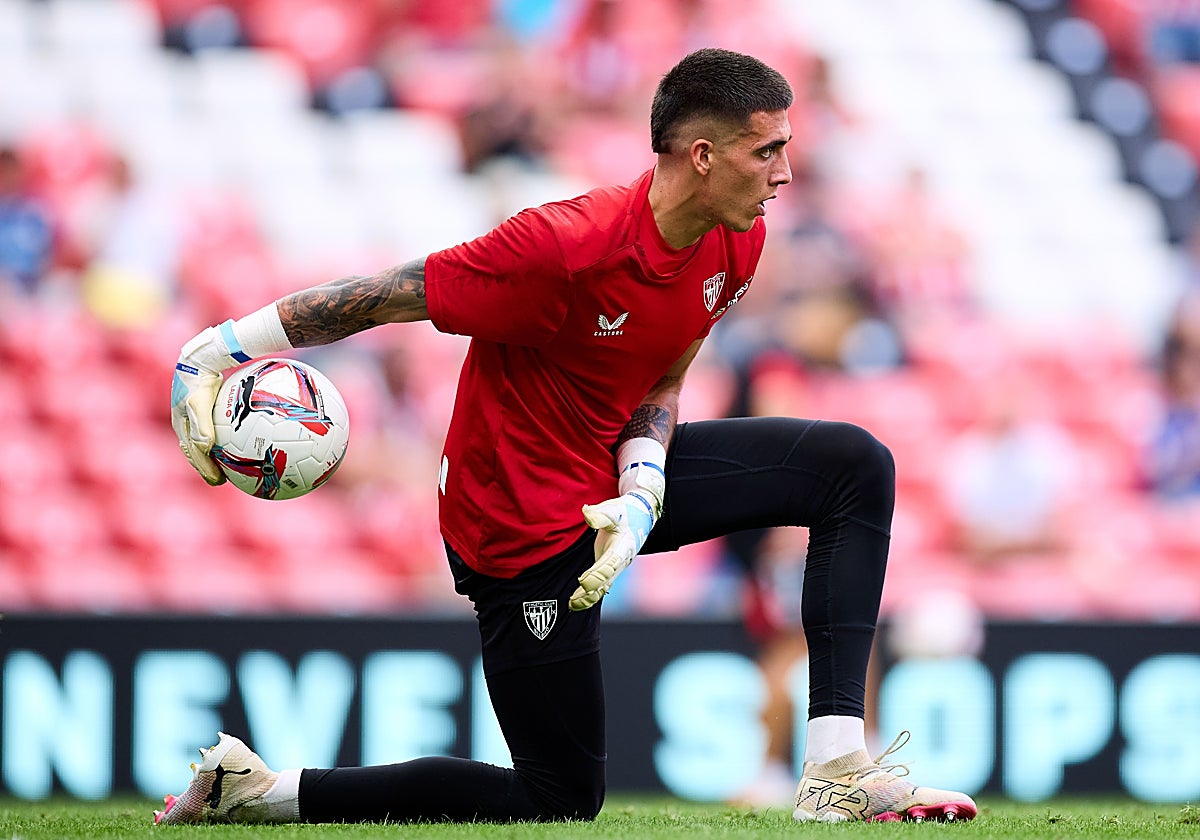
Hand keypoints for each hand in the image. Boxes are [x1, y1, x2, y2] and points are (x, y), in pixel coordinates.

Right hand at [170, 327, 236, 484]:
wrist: (201, 359)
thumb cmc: (199, 382)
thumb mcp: (198, 404)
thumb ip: (202, 425)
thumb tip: (206, 446)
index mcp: (183, 426)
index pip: (193, 454)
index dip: (204, 468)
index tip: (217, 481)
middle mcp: (188, 422)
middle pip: (198, 450)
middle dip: (208, 466)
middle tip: (223, 479)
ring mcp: (197, 414)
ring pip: (207, 439)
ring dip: (216, 453)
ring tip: (233, 463)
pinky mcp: (208, 406)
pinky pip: (219, 425)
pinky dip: (228, 435)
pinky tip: (245, 436)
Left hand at [570, 491, 655, 610]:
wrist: (639, 515)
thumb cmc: (625, 512)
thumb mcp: (614, 510)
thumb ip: (601, 514)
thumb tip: (587, 513)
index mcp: (624, 546)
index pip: (611, 564)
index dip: (598, 575)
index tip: (583, 582)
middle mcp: (621, 560)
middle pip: (607, 580)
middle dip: (591, 591)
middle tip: (574, 600)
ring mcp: (615, 566)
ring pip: (603, 586)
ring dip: (588, 597)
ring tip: (572, 605)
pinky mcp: (608, 567)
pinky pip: (600, 584)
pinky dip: (589, 595)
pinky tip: (576, 603)